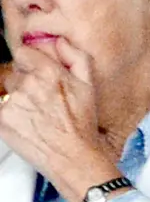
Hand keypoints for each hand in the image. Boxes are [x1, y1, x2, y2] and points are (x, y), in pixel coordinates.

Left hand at [0, 39, 117, 201]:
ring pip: (5, 91)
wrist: (74, 159)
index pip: (23, 54)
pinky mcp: (1, 118)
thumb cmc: (82, 128)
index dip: (30, 66)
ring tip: (34, 117)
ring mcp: (14, 101)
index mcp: (50, 73)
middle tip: (39, 104)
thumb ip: (76, 58)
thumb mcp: (89, 88)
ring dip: (15, 101)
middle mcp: (29, 84)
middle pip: (13, 74)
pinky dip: (8, 115)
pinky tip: (25, 125)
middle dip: (23, 85)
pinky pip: (1, 108)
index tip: (35, 76)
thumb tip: (59, 42)